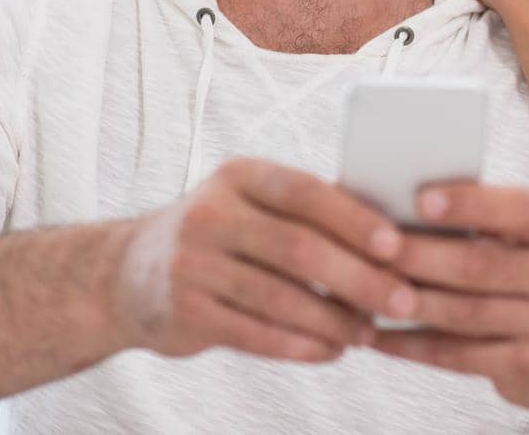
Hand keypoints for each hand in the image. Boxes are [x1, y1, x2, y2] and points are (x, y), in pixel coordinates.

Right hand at [111, 159, 415, 362]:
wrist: (125, 274)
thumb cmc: (223, 234)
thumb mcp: (253, 203)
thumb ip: (310, 211)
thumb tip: (398, 232)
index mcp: (240, 176)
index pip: (305, 192)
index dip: (355, 219)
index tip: (398, 246)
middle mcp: (210, 214)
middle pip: (299, 248)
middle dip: (359, 278)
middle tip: (403, 300)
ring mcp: (191, 264)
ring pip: (279, 296)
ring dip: (333, 320)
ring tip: (368, 332)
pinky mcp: (183, 313)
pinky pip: (253, 333)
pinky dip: (299, 345)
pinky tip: (330, 351)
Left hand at [371, 183, 528, 418]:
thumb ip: (491, 223)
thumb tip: (409, 201)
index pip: (520, 211)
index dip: (471, 204)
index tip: (422, 199)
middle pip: (481, 264)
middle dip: (420, 255)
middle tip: (372, 248)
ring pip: (465, 312)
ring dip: (410, 301)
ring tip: (365, 291)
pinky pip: (459, 355)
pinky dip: (413, 345)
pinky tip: (380, 336)